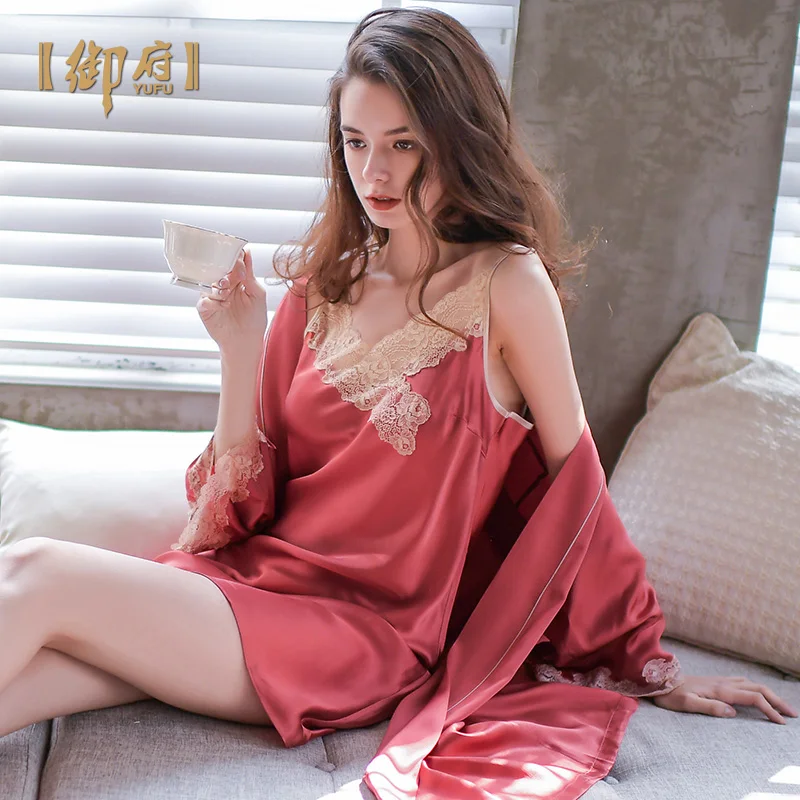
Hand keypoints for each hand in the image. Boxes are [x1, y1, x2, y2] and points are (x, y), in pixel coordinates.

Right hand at [196, 246, 267, 354]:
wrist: (247, 341)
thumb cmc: (254, 319)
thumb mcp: (257, 293)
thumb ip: (250, 274)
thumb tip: (247, 252)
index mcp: (236, 280)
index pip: (232, 263)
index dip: (234, 259)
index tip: (237, 255)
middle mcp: (223, 286)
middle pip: (218, 270)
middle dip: (224, 272)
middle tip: (231, 279)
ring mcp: (213, 296)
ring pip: (209, 283)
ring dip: (219, 287)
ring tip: (227, 294)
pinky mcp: (205, 309)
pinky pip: (204, 299)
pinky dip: (214, 301)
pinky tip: (224, 306)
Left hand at [651, 674, 798, 723]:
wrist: (660, 681)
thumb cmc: (671, 695)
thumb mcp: (687, 704)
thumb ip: (709, 707)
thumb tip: (732, 712)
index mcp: (720, 689)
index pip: (753, 697)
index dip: (769, 709)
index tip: (781, 722)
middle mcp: (723, 682)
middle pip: (757, 688)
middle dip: (776, 700)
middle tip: (792, 713)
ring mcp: (720, 680)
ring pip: (752, 683)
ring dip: (768, 693)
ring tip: (780, 705)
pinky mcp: (716, 681)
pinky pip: (743, 682)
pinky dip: (756, 688)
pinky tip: (758, 693)